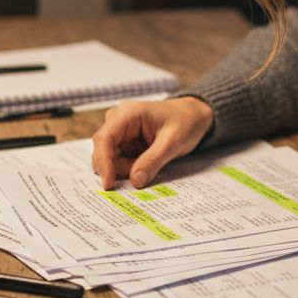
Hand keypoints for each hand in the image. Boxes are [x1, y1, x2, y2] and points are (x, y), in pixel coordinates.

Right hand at [90, 97, 213, 189]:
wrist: (194, 116)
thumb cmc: (185, 122)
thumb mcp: (173, 142)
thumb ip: (153, 161)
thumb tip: (135, 181)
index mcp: (128, 114)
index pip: (104, 139)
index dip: (103, 162)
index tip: (108, 184)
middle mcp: (118, 120)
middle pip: (104, 151)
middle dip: (121, 168)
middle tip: (144, 173)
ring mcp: (120, 131)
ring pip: (111, 158)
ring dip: (128, 168)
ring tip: (153, 160)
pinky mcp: (125, 141)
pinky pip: (120, 160)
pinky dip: (131, 166)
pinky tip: (148, 161)